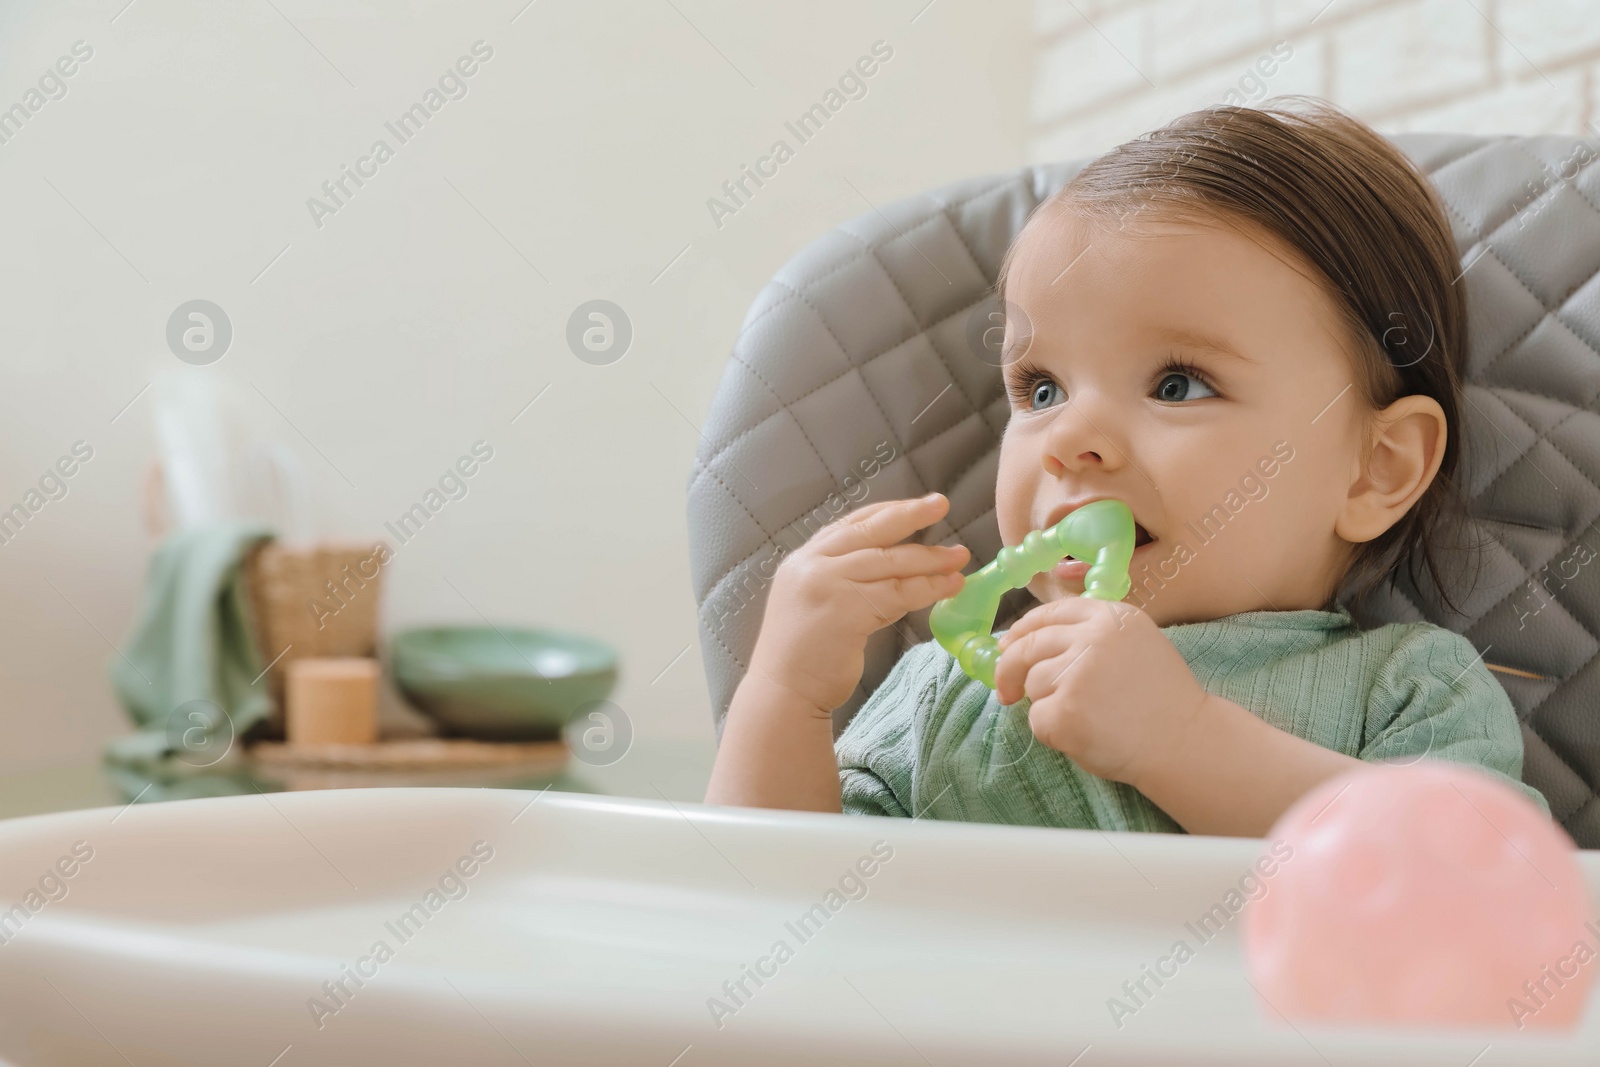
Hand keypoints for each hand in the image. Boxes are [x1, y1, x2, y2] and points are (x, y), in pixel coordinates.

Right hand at [747, 493, 968, 713]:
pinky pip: (897, 593)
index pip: (851, 524)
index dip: (887, 511)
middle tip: (941, 504)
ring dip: (930, 559)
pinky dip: (927, 588)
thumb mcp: (817, 600)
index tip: (917, 506)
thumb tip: (894, 564)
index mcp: (803, 559)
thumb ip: (844, 577)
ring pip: (890, 563)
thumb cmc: (802, 654)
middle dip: (911, 516)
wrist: (782, 691)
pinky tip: (949, 586)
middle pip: (872, 533)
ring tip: (959, 557)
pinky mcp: (847, 610)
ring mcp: (828, 585)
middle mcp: (812, 565)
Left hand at [992, 597, 1208, 786]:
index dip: (1023, 629)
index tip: (1008, 645)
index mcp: (1110, 617)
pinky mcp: (1066, 713)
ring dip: (1047, 704)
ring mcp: (1077, 675)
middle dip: (1010, 669)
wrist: (1185, 743)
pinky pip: (1037, 720)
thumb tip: (1020, 640)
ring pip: (1033, 684)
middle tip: (1006, 691)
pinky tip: (1084, 736)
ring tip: (1086, 717)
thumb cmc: (1160, 699)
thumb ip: (1090, 635)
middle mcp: (1092, 638)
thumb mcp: (1134, 644)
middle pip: (1028, 646)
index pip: (1050, 613)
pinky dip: (1052, 732)